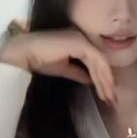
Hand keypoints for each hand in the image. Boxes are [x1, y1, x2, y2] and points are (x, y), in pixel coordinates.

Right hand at [0, 26, 116, 104]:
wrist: (24, 53)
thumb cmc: (40, 59)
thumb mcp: (63, 69)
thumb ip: (78, 72)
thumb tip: (91, 80)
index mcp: (78, 42)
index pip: (95, 61)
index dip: (102, 78)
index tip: (106, 95)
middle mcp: (82, 38)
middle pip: (100, 62)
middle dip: (106, 82)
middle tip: (112, 99)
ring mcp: (82, 39)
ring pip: (100, 61)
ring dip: (105, 80)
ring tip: (108, 97)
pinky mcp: (80, 42)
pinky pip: (96, 59)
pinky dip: (101, 74)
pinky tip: (104, 86)